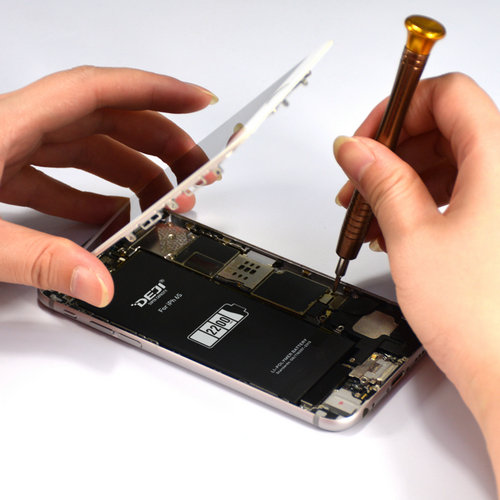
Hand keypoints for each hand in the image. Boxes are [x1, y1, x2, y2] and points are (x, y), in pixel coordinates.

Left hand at [0, 66, 216, 306]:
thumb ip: (37, 258)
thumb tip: (98, 282)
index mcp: (6, 126)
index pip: (96, 92)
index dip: (154, 91)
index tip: (198, 101)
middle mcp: (11, 131)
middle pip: (104, 120)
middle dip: (160, 142)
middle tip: (195, 171)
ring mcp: (5, 153)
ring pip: (86, 149)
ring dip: (133, 171)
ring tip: (165, 201)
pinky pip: (59, 179)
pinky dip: (93, 194)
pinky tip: (114, 216)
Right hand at [333, 73, 499, 488]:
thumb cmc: (482, 317)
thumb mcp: (413, 236)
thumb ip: (381, 181)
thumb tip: (355, 149)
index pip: (448, 95)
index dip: (400, 108)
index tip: (368, 138)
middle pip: (448, 127)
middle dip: (394, 151)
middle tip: (360, 180)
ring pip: (453, 162)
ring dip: (406, 180)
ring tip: (372, 214)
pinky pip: (466, 190)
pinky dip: (427, 200)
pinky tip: (398, 226)